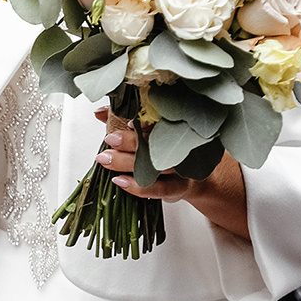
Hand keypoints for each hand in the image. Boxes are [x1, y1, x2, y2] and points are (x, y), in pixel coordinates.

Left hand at [91, 109, 251, 237]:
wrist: (201, 177)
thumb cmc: (166, 151)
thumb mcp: (149, 133)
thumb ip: (122, 121)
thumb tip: (98, 112)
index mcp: (175, 127)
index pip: (161, 121)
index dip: (144, 121)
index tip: (127, 121)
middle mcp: (181, 146)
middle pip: (157, 143)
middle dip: (132, 141)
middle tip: (110, 139)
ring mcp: (182, 168)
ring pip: (156, 166)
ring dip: (128, 163)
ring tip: (105, 160)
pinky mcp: (180, 187)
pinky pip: (161, 188)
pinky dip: (138, 187)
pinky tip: (119, 181)